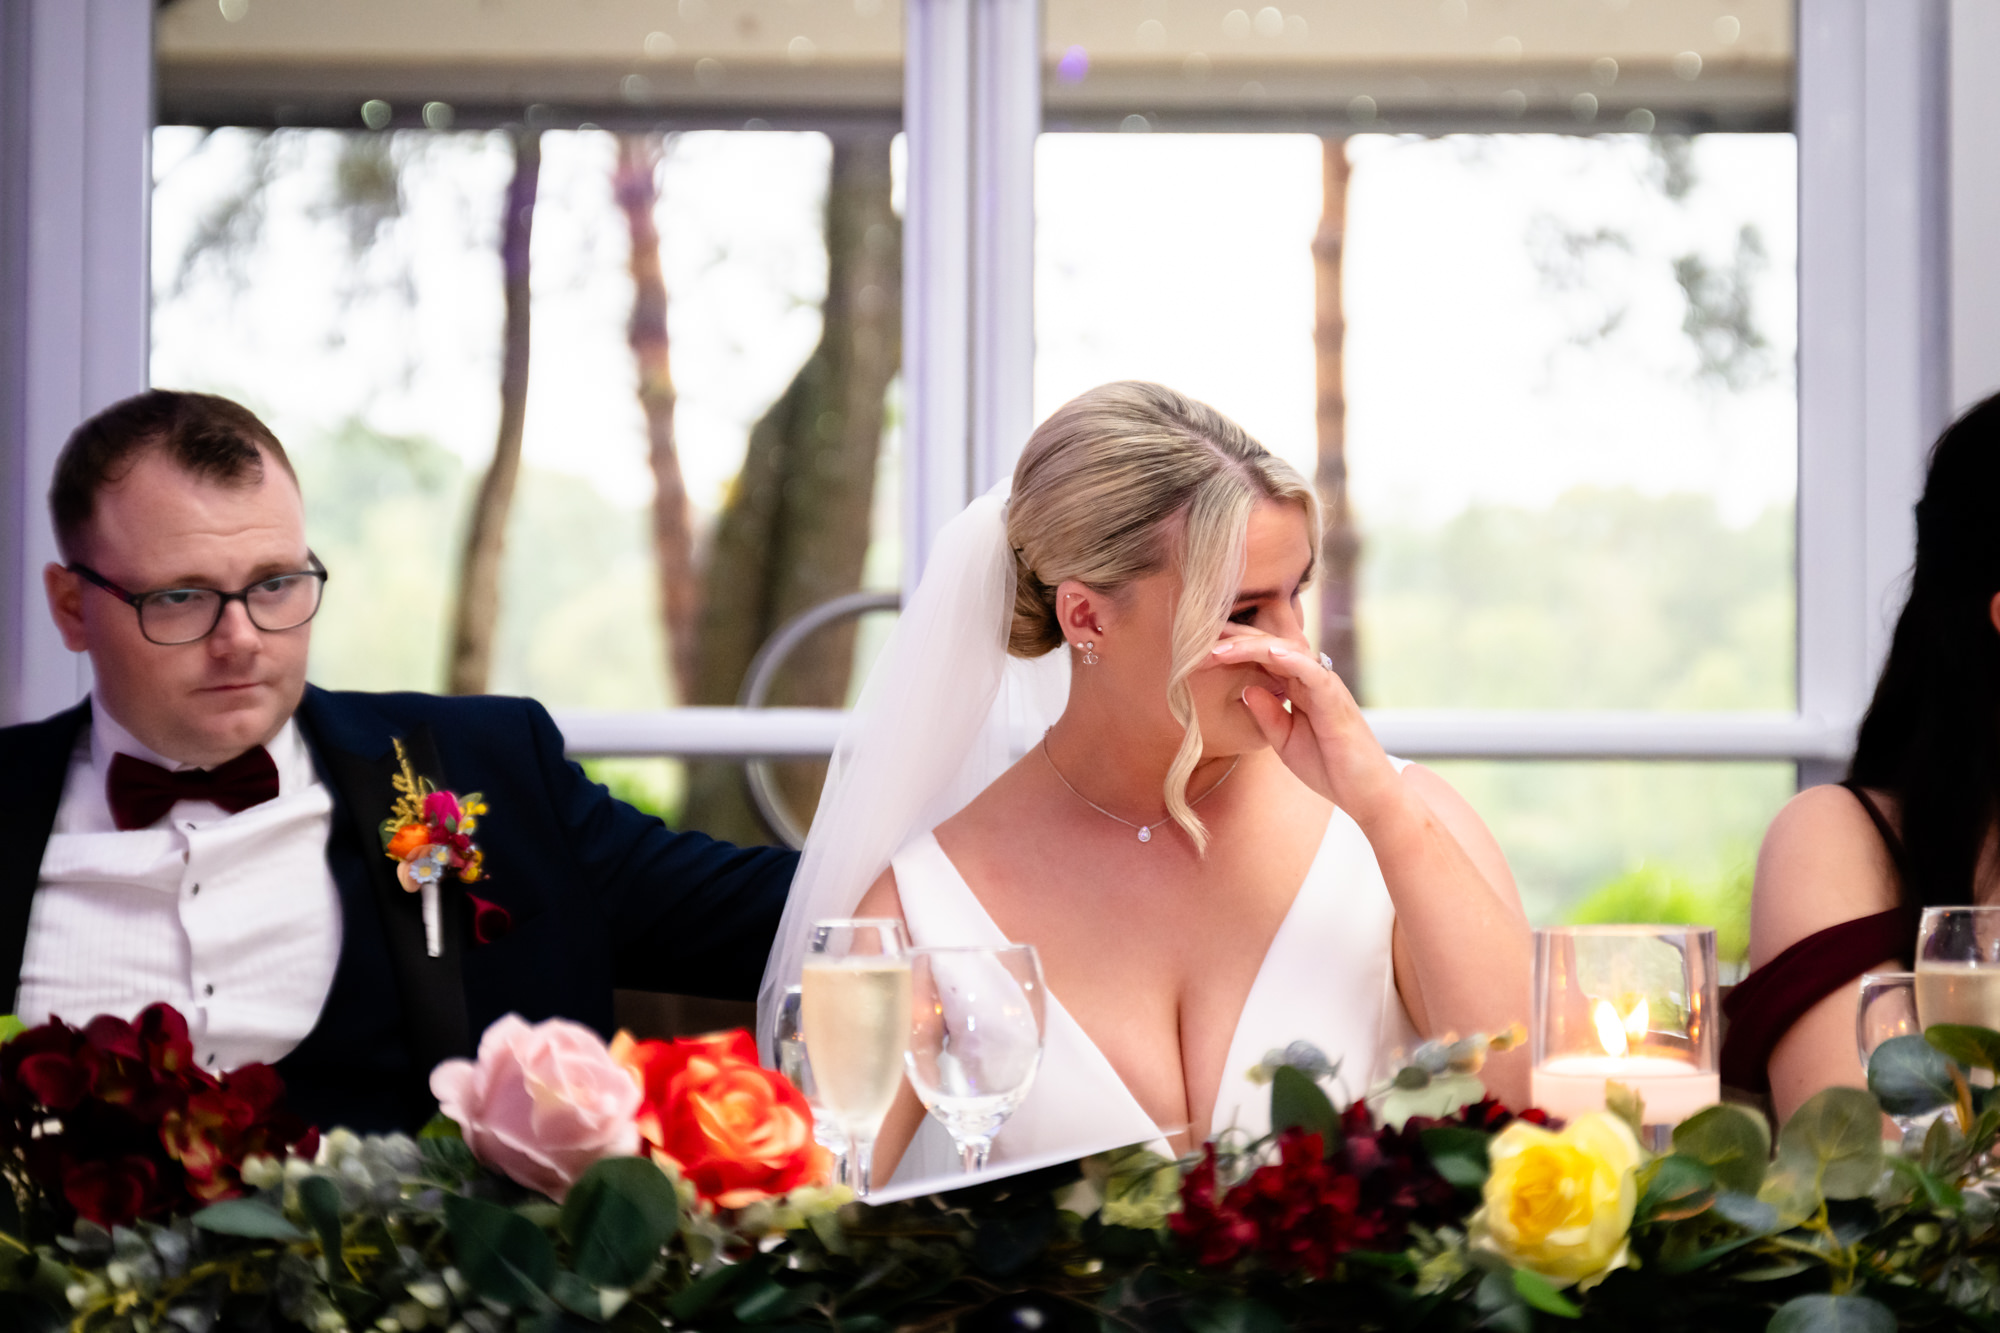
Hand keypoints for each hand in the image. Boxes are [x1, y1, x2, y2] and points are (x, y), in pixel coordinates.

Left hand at [1204, 627, 1404, 823]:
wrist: (1365, 795)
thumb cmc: (1329, 768)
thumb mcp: (1284, 741)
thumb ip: (1267, 714)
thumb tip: (1245, 689)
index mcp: (1299, 688)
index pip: (1264, 657)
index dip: (1234, 648)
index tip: (1199, 648)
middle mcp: (1312, 680)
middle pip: (1272, 645)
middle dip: (1236, 638)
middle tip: (1200, 633)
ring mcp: (1326, 687)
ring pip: (1289, 652)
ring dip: (1253, 646)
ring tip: (1221, 647)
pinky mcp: (1337, 700)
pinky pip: (1314, 672)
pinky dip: (1292, 659)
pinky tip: (1270, 651)